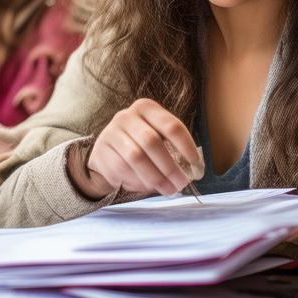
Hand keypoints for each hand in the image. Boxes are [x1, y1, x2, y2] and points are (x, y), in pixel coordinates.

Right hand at [75, 98, 201, 197]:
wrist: (106, 153)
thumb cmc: (140, 145)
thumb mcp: (157, 137)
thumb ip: (174, 148)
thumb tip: (194, 171)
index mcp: (147, 108)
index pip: (172, 126)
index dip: (187, 146)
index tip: (196, 165)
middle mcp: (127, 116)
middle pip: (152, 142)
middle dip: (170, 166)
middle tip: (182, 183)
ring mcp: (111, 132)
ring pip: (136, 157)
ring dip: (156, 177)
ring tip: (169, 189)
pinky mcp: (101, 151)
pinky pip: (122, 168)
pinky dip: (138, 180)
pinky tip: (147, 186)